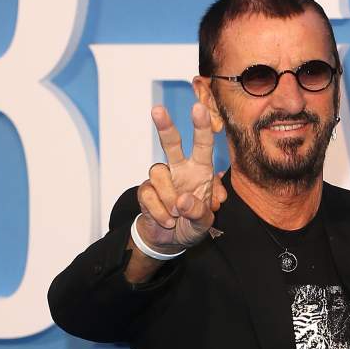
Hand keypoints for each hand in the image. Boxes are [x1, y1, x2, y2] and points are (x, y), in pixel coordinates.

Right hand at [135, 103, 226, 251]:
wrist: (171, 241)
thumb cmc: (192, 224)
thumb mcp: (203, 223)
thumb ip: (198, 212)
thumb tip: (182, 199)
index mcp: (200, 170)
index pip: (202, 145)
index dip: (201, 127)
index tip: (198, 108)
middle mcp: (180, 169)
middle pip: (171, 144)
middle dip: (165, 127)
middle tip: (157, 110)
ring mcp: (162, 179)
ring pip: (158, 174)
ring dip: (168, 199)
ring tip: (176, 216)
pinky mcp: (146, 191)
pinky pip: (148, 195)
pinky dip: (159, 212)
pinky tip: (166, 221)